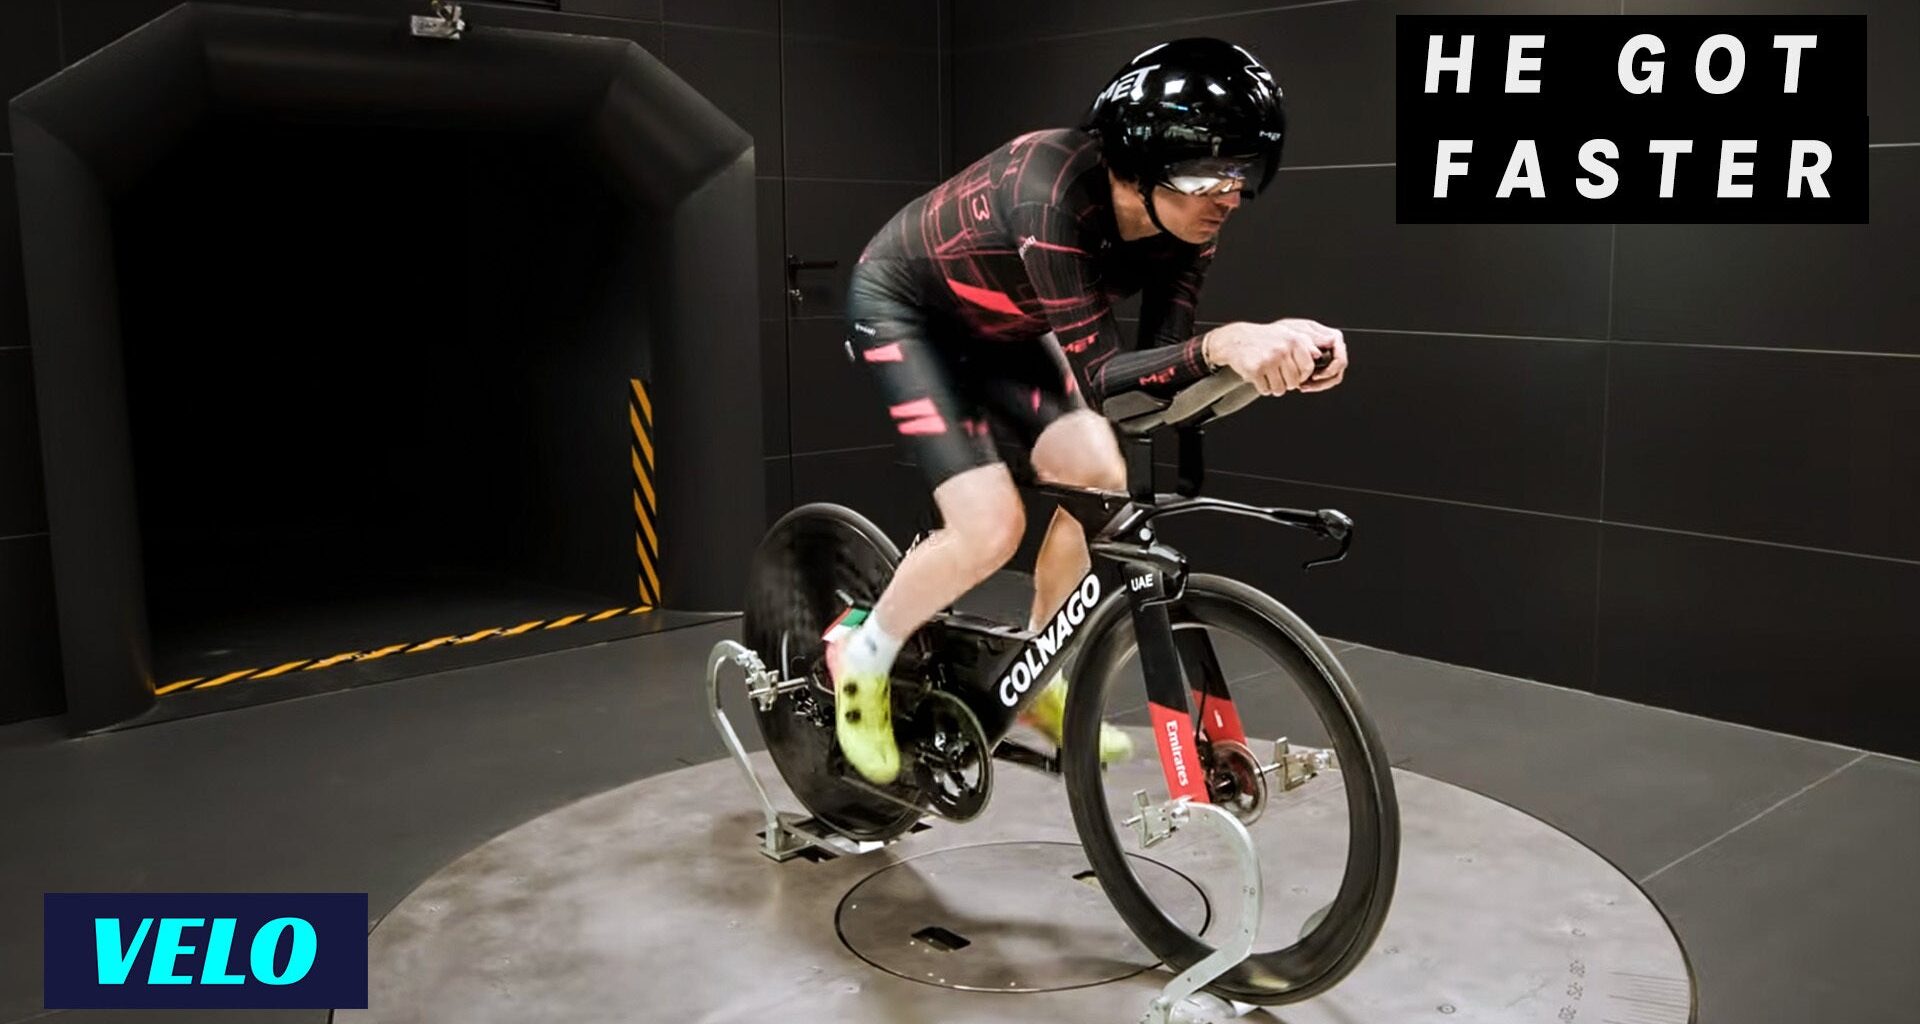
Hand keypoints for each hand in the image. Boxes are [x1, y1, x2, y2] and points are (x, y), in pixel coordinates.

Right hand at [1203, 319, 1345, 395]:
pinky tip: (1258, 377)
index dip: (1302, 376)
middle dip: (1286, 382)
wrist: (1236, 340)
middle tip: (1277, 374)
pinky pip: (1265, 390)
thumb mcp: (1286, 335)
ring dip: (1274, 387)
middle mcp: (1283, 349)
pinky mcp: (1255, 369)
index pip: (1308, 369)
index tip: (1295, 375)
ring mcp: (1269, 360)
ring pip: (1280, 389)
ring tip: (1268, 376)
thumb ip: (1304, 345)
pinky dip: (1262, 388)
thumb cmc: (1263, 339)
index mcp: (1294, 340)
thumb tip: (1318, 355)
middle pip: (1294, 382)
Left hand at [1295, 320, 1346, 392]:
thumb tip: (1331, 341)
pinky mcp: (1322, 366)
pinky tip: (1302, 385)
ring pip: (1332, 379)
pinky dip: (1314, 385)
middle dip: (1322, 382)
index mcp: (1334, 338)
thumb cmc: (1289, 332)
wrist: (1278, 338)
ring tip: (1302, 386)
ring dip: (1318, 385)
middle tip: (1306, 384)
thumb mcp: (1300, 332)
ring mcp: (1329, 358)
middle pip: (1337, 372)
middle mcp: (1334, 349)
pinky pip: (1324, 380)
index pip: (1340, 360)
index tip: (1314, 376)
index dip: (1329, 371)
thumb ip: (1315, 337)